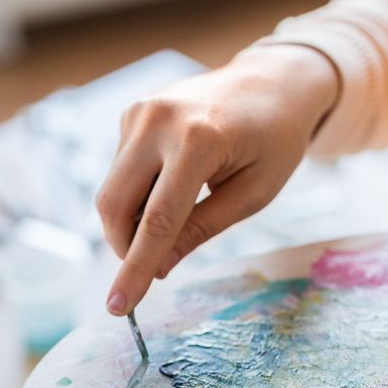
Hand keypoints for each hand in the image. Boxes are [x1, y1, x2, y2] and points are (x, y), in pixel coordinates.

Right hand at [97, 45, 338, 314]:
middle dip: (124, 248)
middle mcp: (159, 121)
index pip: (157, 220)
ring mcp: (140, 111)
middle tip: (150, 270)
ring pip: (113, 191)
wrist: (274, 81)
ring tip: (178, 216)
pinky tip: (173, 185)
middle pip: (116, 205)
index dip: (135, 268)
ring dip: (133, 221)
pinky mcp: (132, 112)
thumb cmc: (274, 141)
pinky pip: (121, 171)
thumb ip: (202, 229)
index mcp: (199, 140)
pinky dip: (138, 194)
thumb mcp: (254, 194)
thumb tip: (157, 268)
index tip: (117, 307)